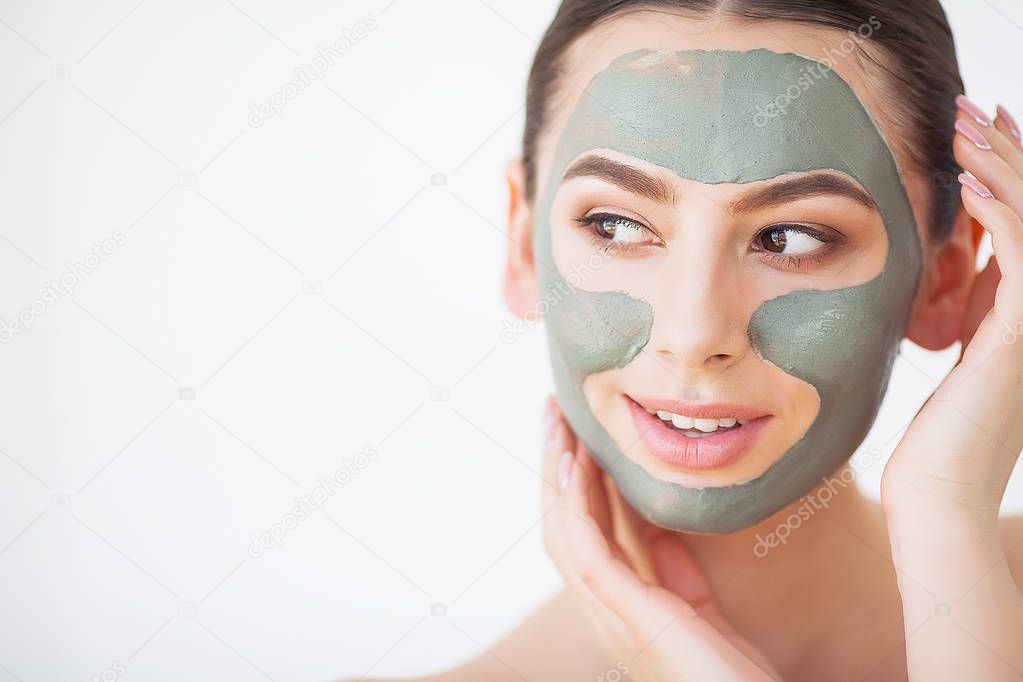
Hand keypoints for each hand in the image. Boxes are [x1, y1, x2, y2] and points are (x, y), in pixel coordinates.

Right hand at [541, 397, 780, 680]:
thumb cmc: (735, 676)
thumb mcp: (702, 609)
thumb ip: (674, 571)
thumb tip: (657, 528)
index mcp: (620, 607)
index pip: (583, 534)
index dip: (574, 483)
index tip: (574, 434)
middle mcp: (606, 612)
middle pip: (562, 527)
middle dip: (555, 468)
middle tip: (552, 413)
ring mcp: (613, 618)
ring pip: (564, 533)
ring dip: (557, 474)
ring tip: (557, 423)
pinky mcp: (632, 618)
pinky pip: (589, 552)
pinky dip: (576, 505)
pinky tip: (576, 465)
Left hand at [881, 98, 1022, 679]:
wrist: (938, 500)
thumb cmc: (925, 443)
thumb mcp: (939, 361)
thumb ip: (945, 316)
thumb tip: (924, 280)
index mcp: (1013, 316)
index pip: (1015, 227)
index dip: (999, 178)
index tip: (966, 138)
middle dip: (1006, 154)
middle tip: (974, 108)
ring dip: (1002, 163)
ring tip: (969, 119)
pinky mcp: (1022, 334)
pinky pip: (1021, 251)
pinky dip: (1000, 207)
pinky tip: (970, 174)